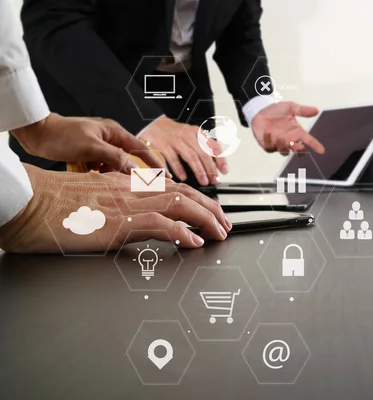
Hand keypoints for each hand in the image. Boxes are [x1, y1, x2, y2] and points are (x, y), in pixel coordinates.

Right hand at [0, 164, 231, 252]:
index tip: (209, 212)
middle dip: (210, 209)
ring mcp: (124, 203)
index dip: (196, 199)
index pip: (170, 188)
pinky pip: (159, 224)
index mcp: (124, 184)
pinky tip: (193, 241)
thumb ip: (115, 207)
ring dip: (205, 219)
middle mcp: (129, 189)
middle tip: (225, 224)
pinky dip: (181, 232)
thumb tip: (133, 224)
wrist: (24, 200)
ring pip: (179, 203)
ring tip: (219, 233)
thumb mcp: (90, 201)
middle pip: (183, 193)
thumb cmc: (48, 204)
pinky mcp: (116, 222)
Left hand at [11, 113, 163, 172]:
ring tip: (96, 174)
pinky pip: (99, 168)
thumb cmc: (62, 135)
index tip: (166, 176)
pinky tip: (86, 173)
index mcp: (114, 132)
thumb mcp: (91, 147)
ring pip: (112, 166)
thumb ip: (115, 157)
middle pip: (127, 160)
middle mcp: (109, 139)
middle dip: (128, 172)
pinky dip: (96, 173)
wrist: (36, 133)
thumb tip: (135, 169)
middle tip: (135, 186)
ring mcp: (99, 147)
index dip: (155, 163)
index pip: (141, 149)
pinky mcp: (88, 155)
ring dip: (108, 174)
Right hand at [140, 116, 226, 185]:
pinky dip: (179, 169)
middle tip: (214, 180)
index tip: (224, 171)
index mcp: (198, 133)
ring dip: (198, 171)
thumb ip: (204, 148)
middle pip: (203, 153)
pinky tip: (184, 177)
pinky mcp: (164, 145)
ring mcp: (176, 140)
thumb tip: (216, 165)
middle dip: (210, 169)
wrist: (153, 123)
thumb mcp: (192, 136)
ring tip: (203, 181)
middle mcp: (188, 135)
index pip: (214, 146)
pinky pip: (173, 159)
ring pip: (190, 157)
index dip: (221, 159)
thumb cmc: (176, 133)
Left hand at [251, 102, 324, 155]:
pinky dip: (269, 141)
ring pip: (284, 151)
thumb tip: (317, 110)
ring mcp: (278, 144)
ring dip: (283, 146)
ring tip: (281, 137)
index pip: (308, 140)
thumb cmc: (276, 110)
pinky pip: (269, 148)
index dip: (315, 145)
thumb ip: (303, 110)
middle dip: (299, 151)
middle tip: (300, 147)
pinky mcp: (267, 145)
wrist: (261, 110)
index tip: (322, 151)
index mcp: (297, 132)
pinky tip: (268, 132)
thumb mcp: (290, 107)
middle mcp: (289, 140)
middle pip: (297, 150)